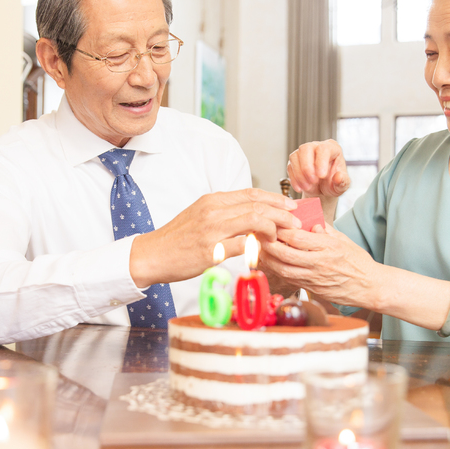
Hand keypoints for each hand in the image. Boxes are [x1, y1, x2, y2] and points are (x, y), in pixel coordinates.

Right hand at [130, 188, 300, 286]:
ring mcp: (212, 230)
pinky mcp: (211, 251)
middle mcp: (213, 211)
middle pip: (257, 206)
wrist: (153, 254)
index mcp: (213, 200)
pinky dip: (257, 248)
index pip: (251, 194)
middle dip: (282, 213)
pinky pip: (243, 245)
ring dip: (274, 229)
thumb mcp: (200, 215)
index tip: (290, 206)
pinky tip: (264, 253)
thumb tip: (251, 215)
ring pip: (254, 221)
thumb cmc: (177, 238)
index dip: (275, 199)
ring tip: (283, 237)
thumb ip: (224, 213)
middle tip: (296, 222)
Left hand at [259, 223, 378, 308]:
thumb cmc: (358, 263)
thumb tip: (308, 220)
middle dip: (268, 244)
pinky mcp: (312, 289)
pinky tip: (272, 262)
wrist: (369, 287)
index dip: (280, 230)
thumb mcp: (343, 240)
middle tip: (259, 235)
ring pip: (283, 269)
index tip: (273, 222)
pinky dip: (277, 270)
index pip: (297, 237)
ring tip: (261, 248)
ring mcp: (315, 278)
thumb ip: (324, 229)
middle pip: (285, 254)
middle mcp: (320, 263)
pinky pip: (289, 279)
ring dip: (268, 259)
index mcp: (328, 247)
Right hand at [287, 140, 350, 198]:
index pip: (323, 148)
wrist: (322, 190)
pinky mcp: (294, 161)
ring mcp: (303, 153)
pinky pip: (290, 167)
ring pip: (295, 157)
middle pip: (306, 148)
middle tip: (313, 182)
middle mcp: (316, 146)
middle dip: (307, 167)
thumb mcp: (342, 185)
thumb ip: (342, 182)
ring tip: (307, 187)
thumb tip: (338, 177)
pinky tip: (300, 188)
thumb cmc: (333, 184)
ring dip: (299, 174)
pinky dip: (294, 179)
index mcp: (332, 148)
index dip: (321, 161)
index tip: (321, 176)